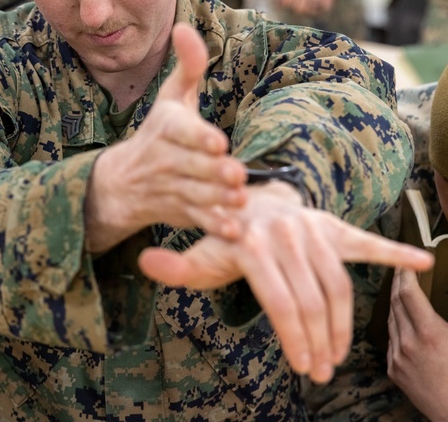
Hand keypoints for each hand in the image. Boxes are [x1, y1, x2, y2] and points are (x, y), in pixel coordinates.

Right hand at [84, 24, 247, 252]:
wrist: (123, 182)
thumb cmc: (158, 132)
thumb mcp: (170, 98)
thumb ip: (187, 66)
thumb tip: (185, 27)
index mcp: (166, 128)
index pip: (180, 132)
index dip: (198, 138)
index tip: (218, 143)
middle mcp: (166, 159)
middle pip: (192, 166)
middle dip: (213, 172)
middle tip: (235, 175)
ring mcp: (172, 188)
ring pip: (196, 195)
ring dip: (218, 200)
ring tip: (240, 200)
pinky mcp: (180, 213)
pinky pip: (197, 222)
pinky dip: (215, 227)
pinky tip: (235, 231)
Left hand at [137, 181, 432, 383]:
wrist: (248, 192)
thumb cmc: (223, 232)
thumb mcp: (199, 248)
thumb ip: (176, 264)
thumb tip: (144, 263)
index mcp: (254, 243)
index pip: (282, 300)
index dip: (295, 337)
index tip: (303, 367)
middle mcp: (288, 234)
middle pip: (314, 300)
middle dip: (320, 341)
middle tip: (321, 371)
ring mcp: (314, 229)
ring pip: (339, 285)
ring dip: (343, 325)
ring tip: (338, 354)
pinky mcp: (333, 228)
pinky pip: (366, 242)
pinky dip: (394, 252)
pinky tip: (422, 262)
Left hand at [277, 0, 338, 14]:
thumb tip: (281, 2)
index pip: (286, 3)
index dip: (288, 4)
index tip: (292, 3)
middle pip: (298, 9)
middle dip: (299, 9)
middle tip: (303, 6)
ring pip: (310, 9)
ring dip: (311, 9)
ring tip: (312, 5)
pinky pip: (325, 6)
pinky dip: (323, 7)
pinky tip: (321, 4)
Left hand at [388, 267, 447, 419]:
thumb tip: (446, 291)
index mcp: (430, 334)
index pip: (408, 293)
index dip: (406, 274)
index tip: (407, 263)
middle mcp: (408, 343)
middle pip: (395, 303)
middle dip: (398, 284)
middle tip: (403, 271)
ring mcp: (398, 357)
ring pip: (391, 321)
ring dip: (396, 305)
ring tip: (402, 293)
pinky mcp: (394, 370)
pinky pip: (391, 341)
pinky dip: (397, 328)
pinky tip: (403, 323)